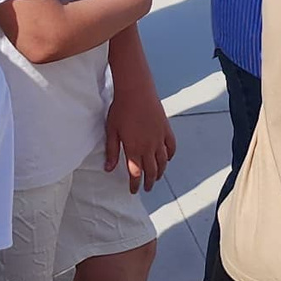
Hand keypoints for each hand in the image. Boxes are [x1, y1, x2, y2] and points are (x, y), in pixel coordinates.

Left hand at [105, 67, 175, 192]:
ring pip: (163, 161)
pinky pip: (171, 146)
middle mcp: (149, 146)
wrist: (136, 90)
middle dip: (149, 182)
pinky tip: (167, 159)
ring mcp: (159, 138)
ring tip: (157, 177)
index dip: (135, 184)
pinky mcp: (166, 129)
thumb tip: (109, 169)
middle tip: (147, 188)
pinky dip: (170, 155)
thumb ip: (112, 151)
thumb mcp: (112, 131)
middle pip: (151, 170)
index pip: (136, 173)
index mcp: (134, 148)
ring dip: (160, 172)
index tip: (134, 190)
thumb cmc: (121, 109)